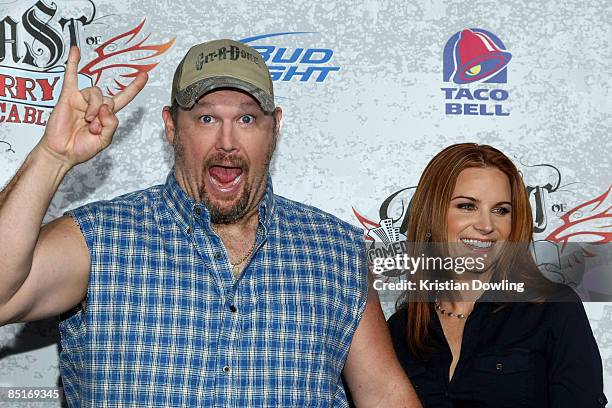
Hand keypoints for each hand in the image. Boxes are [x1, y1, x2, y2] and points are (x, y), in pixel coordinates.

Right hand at [38, 46, 147, 166]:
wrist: (62, 152)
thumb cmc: (81, 148)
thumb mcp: (105, 141)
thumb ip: (111, 125)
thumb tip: (106, 107)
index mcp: (106, 115)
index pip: (123, 97)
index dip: (134, 87)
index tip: (144, 75)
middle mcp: (95, 105)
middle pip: (109, 99)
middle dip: (103, 115)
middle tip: (95, 128)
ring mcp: (82, 99)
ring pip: (95, 93)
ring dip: (93, 108)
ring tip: (87, 121)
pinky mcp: (68, 96)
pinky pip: (71, 76)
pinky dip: (73, 63)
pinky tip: (76, 51)